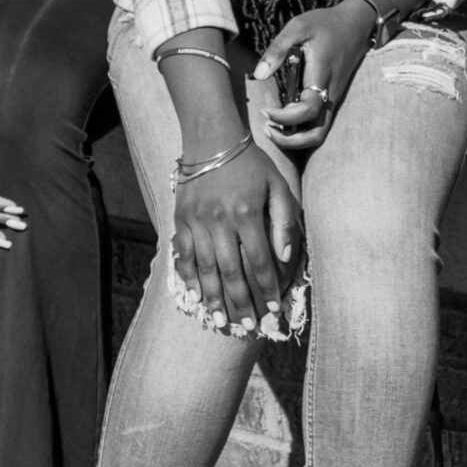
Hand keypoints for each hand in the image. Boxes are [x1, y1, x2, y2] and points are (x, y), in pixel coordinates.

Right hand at [172, 144, 299, 330]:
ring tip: (221, 321)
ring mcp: (197, 221)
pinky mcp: (180, 219)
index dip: (266, 288)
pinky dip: (188, 277)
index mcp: (247, 213)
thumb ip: (283, 221)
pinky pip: (184, 255)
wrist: (211, 139)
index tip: (272, 309)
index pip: (259, 261)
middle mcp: (220, 220)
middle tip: (247, 326)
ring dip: (214, 298)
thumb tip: (285, 257)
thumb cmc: (251, 164)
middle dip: (241, 302)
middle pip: (231, 271)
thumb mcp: (277, 186)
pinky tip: (195, 296)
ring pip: (205, 268)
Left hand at [253, 0, 379, 150]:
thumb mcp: (298, 26)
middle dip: (291, 140)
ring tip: (273, 128)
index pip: (307, 110)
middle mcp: (331, 93)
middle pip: (317, 134)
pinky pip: (320, 123)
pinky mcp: (333, 99)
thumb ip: (277, 49)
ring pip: (320, 133)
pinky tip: (284, 118)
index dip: (285, 118)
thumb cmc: (325, 24)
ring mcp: (334, 98)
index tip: (265, 111)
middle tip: (268, 129)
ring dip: (297, 138)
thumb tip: (258, 74)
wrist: (356, 24)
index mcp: (322, 76)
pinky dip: (302, 129)